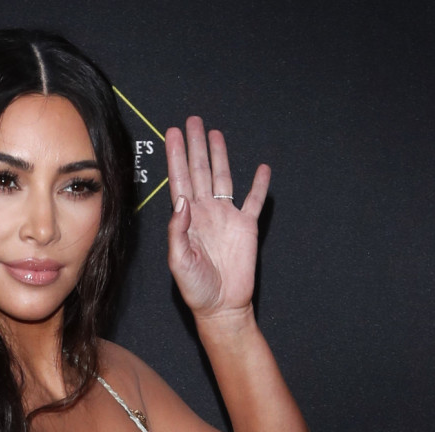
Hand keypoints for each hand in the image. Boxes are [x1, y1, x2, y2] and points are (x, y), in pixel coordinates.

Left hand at [165, 116, 270, 320]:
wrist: (221, 306)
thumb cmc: (196, 288)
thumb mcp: (178, 261)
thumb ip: (178, 231)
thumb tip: (182, 201)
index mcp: (187, 219)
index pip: (179, 180)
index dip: (176, 156)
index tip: (172, 133)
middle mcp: (205, 212)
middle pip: (200, 171)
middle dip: (195, 146)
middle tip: (192, 122)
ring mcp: (226, 217)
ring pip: (223, 178)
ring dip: (219, 156)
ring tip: (215, 134)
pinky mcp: (247, 226)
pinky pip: (255, 201)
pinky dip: (260, 185)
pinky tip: (261, 169)